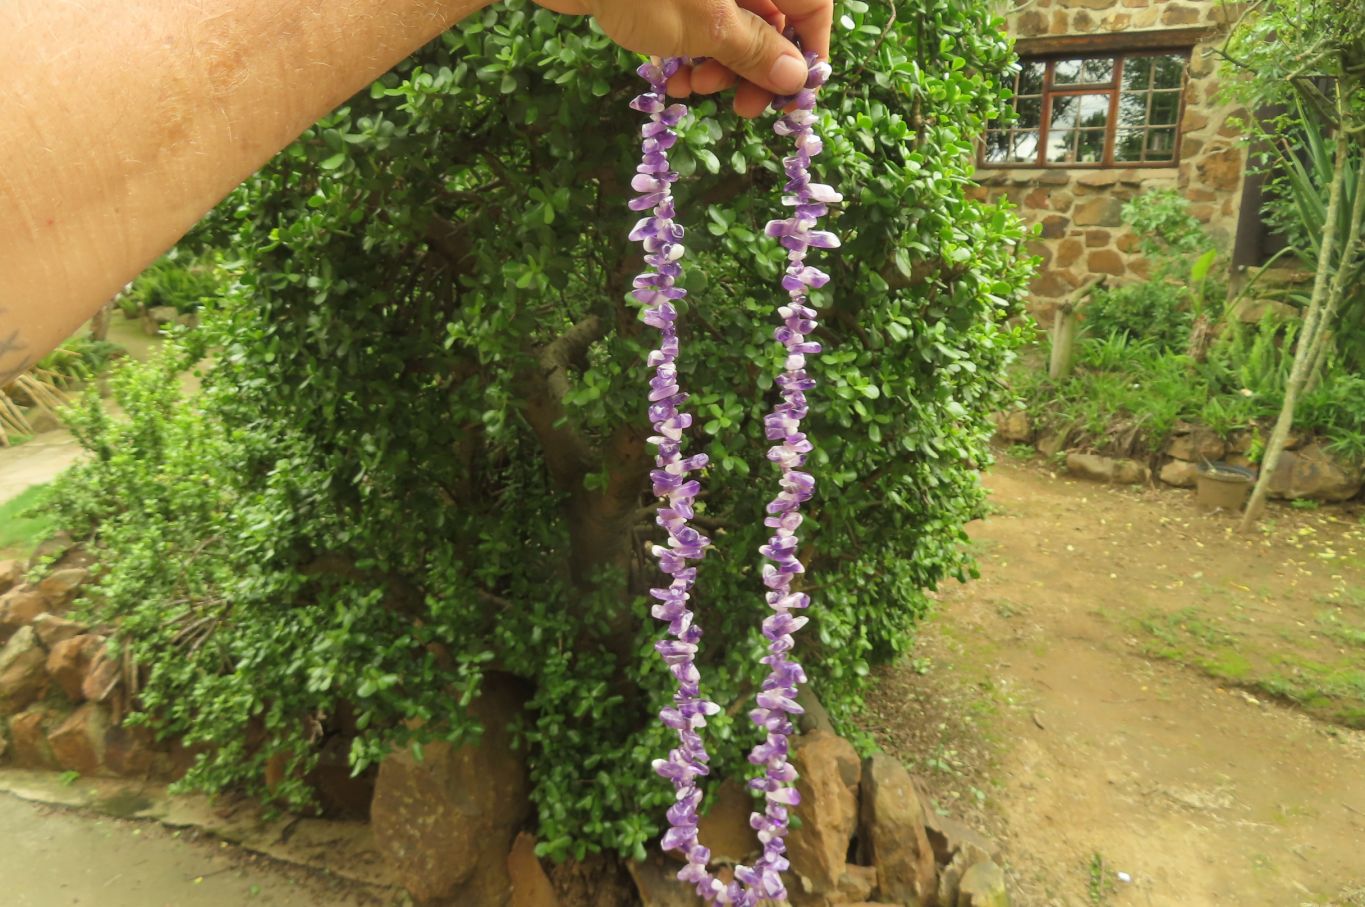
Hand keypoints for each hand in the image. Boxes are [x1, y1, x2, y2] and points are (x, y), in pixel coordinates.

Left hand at [535, 0, 832, 117]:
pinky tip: (672, 78)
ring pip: (735, 25)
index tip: (790, 97)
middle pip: (774, 19)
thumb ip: (756, 51)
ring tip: (692, 90)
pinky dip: (693, 53)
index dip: (807, 52)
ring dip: (720, 67)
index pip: (813, 5)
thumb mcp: (707, 26)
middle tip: (740, 108)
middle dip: (756, 67)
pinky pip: (700, 23)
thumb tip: (798, 78)